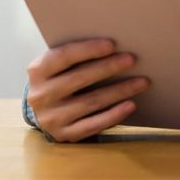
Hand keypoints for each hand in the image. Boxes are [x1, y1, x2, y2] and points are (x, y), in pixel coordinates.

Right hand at [26, 38, 150, 141]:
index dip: (88, 49)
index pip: (64, 56)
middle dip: (109, 67)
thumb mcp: (56, 66)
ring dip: (119, 91)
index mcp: (38, 71)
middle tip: (132, 59)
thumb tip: (113, 46)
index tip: (112, 44)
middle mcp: (41, 95)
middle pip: (80, 78)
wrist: (42, 112)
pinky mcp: (64, 134)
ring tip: (142, 82)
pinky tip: (130, 104)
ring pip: (91, 102)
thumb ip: (74, 56)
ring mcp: (51, 118)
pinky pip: (93, 124)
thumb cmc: (58, 79)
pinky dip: (114, 114)